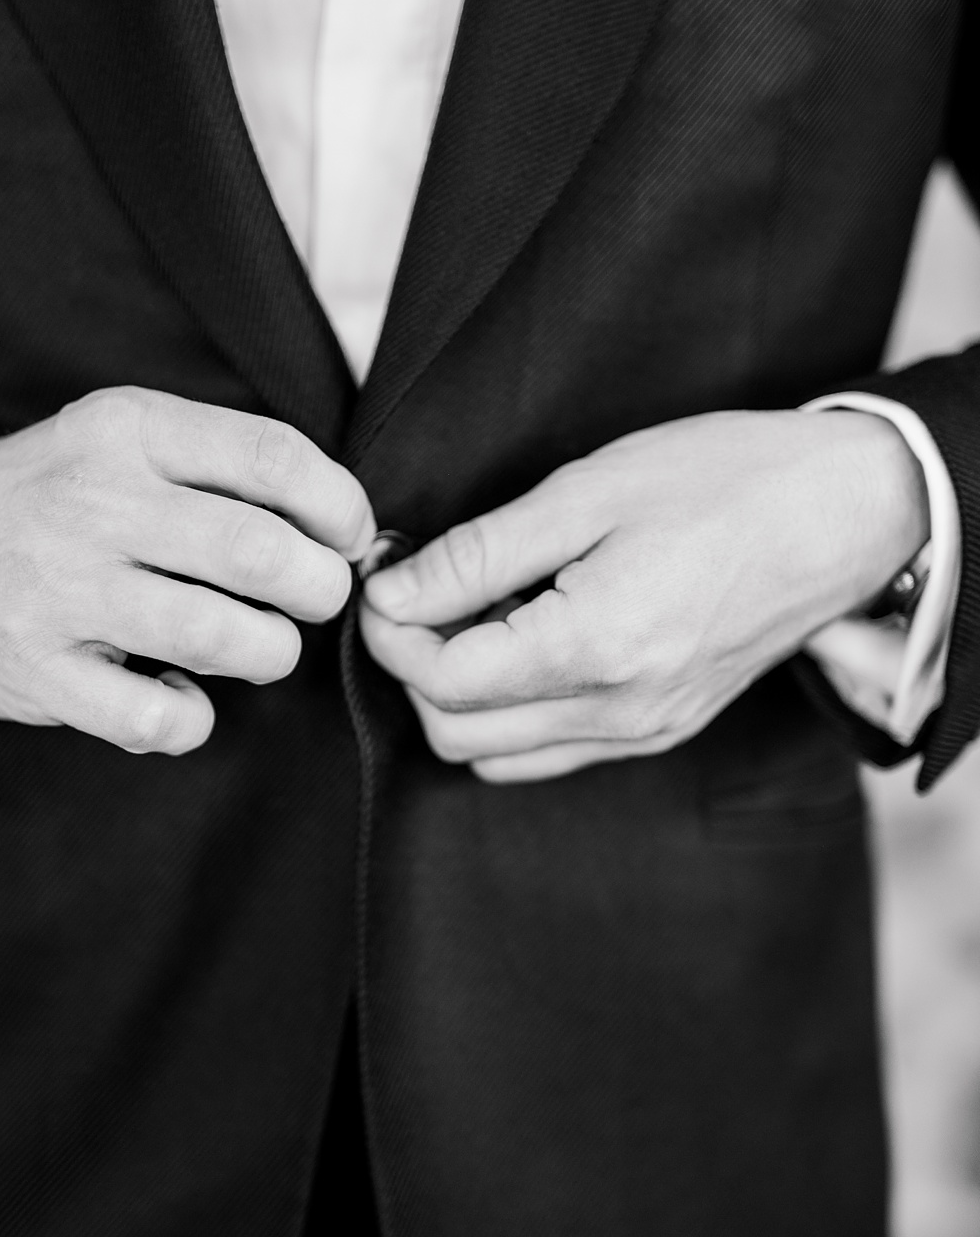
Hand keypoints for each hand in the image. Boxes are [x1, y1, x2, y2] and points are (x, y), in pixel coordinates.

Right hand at [0, 387, 376, 755]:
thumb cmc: (39, 496)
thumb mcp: (111, 438)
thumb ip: (213, 464)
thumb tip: (344, 525)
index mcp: (120, 432)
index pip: (272, 458)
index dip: (339, 506)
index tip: (348, 536)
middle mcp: (91, 504)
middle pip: (260, 553)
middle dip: (319, 589)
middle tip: (315, 599)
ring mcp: (59, 592)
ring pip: (222, 637)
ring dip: (271, 653)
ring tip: (261, 649)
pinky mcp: (35, 671)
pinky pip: (157, 719)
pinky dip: (192, 718)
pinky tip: (179, 697)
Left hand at [358, 408, 926, 782]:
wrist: (848, 511)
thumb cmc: (725, 482)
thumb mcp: (586, 492)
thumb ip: (476, 554)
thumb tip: (388, 591)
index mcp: (598, 646)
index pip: (440, 679)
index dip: (390, 629)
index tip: (388, 574)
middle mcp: (620, 711)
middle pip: (452, 730)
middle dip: (414, 663)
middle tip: (422, 589)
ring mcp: (643, 732)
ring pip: (491, 754)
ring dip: (458, 693)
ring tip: (480, 611)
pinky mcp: (657, 732)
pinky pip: (545, 751)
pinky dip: (508, 710)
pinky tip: (525, 639)